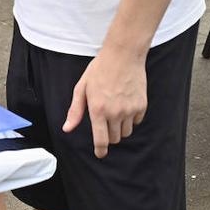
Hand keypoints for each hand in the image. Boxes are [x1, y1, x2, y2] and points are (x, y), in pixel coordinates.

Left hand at [63, 44, 146, 158]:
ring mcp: (130, 110)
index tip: (100, 153)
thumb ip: (75, 111)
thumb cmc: (100, 70)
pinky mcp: (141, 106)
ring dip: (120, 127)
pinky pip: (136, 121)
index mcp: (98, 110)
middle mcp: (115, 113)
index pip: (101, 140)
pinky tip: (125, 104)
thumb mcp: (82, 88)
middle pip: (115, 138)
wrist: (123, 56)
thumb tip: (67, 128)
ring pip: (126, 132)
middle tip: (105, 120)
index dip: (100, 150)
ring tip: (115, 110)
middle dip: (109, 135)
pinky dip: (131, 118)